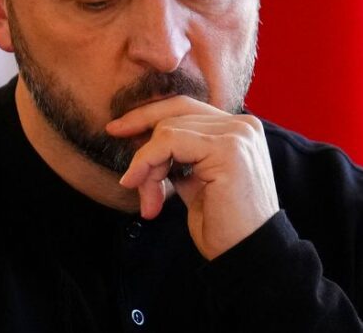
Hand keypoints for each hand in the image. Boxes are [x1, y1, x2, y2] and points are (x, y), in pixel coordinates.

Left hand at [106, 96, 279, 259]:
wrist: (246, 255)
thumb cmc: (222, 225)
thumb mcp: (195, 180)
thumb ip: (176, 155)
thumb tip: (137, 134)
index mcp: (238, 129)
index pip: (184, 108)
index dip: (147, 115)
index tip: (116, 130)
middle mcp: (243, 125)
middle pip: (173, 115)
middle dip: (145, 150)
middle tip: (130, 181)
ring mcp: (238, 134)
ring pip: (167, 130)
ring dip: (147, 165)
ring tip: (150, 199)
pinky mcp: (228, 149)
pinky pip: (169, 142)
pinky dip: (148, 162)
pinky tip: (141, 186)